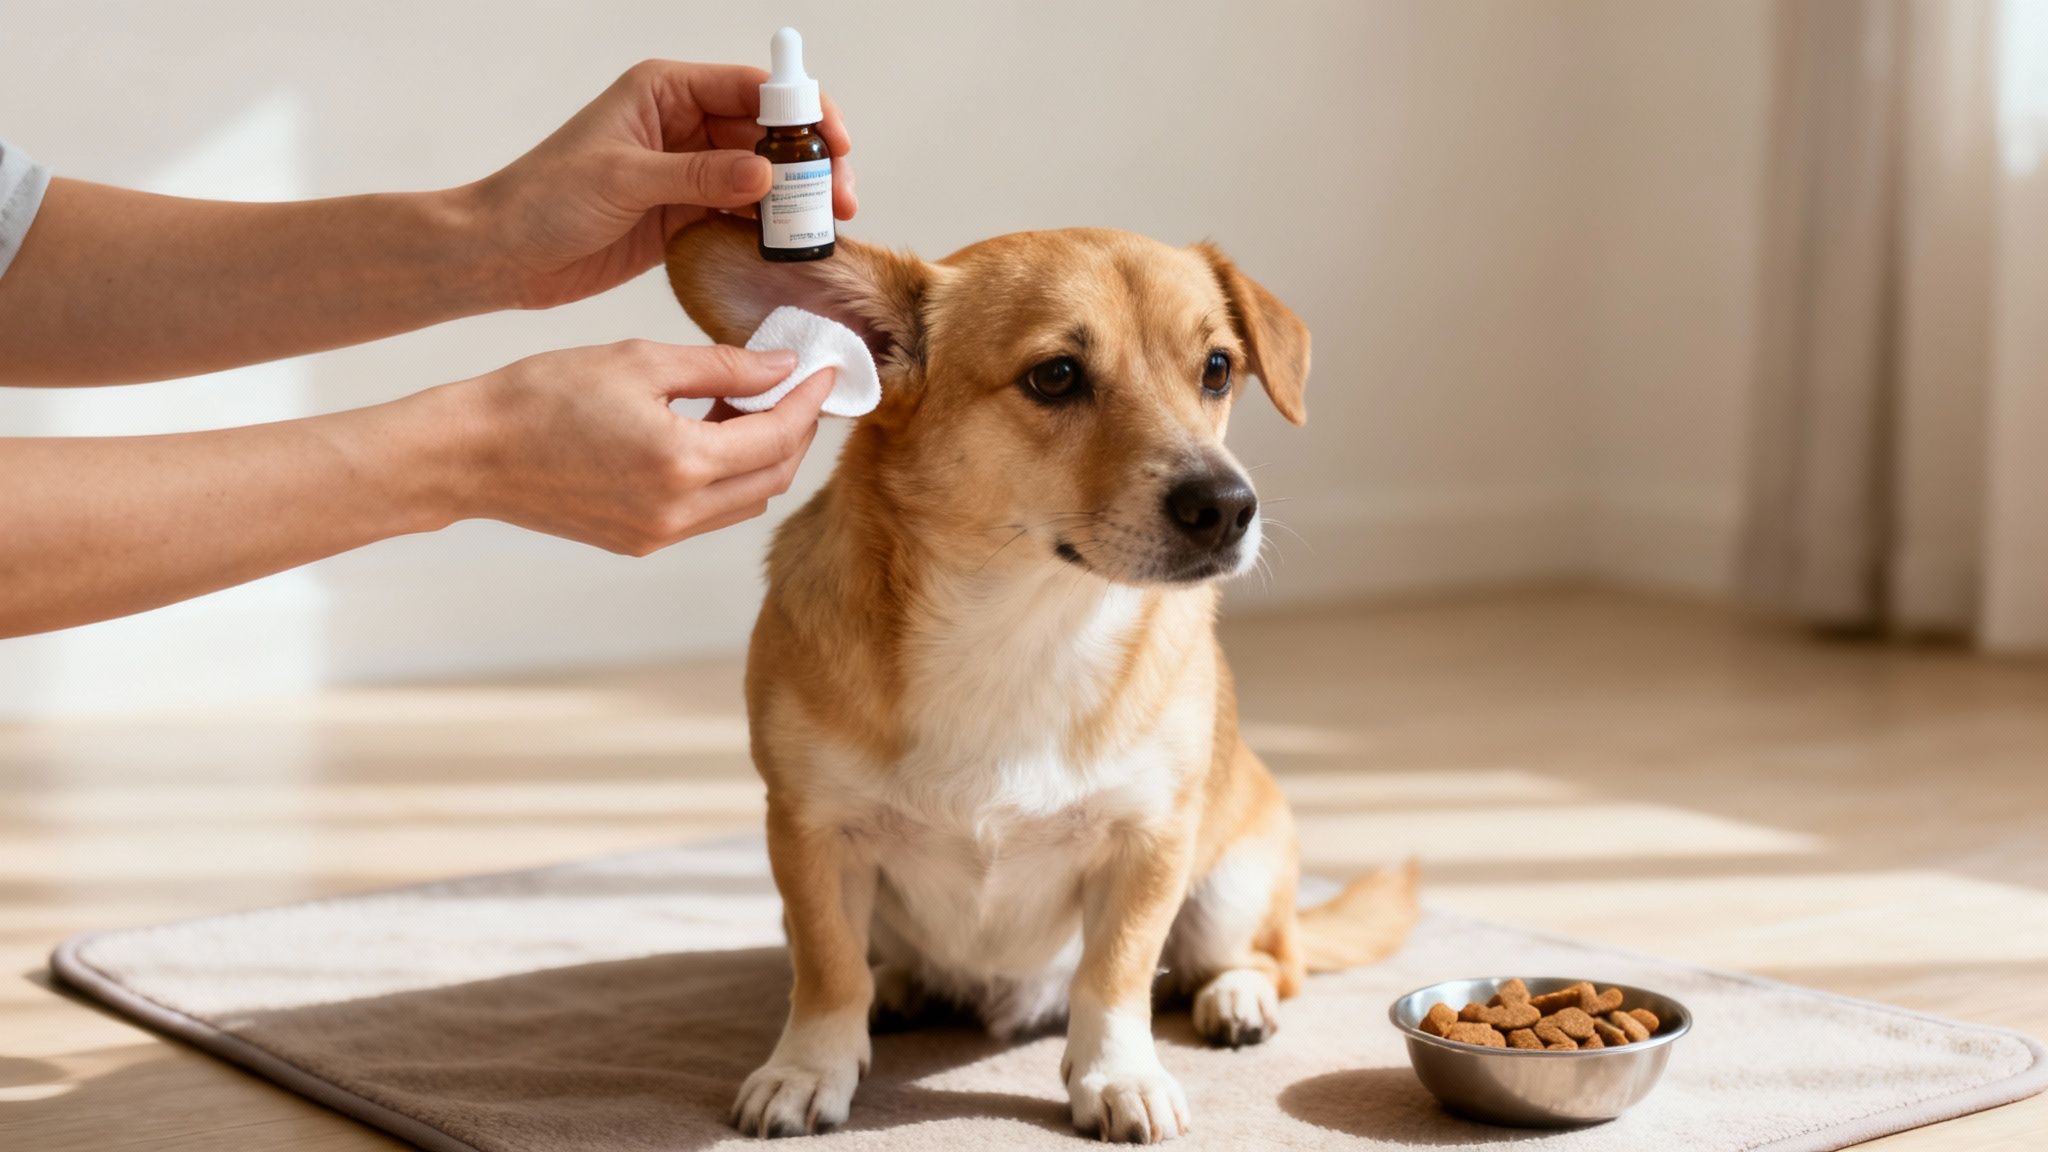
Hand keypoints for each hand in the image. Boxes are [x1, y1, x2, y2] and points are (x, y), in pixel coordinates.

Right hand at [444, 340, 831, 554]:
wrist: (472, 453)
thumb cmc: (543, 395)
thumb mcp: (639, 360)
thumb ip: (723, 365)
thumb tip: (783, 367)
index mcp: (682, 463)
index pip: (779, 436)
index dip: (809, 401)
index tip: (826, 370)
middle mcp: (678, 512)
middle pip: (774, 477)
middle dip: (796, 430)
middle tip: (796, 385)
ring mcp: (659, 536)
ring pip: (746, 501)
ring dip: (763, 456)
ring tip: (749, 402)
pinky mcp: (639, 543)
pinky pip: (709, 513)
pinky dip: (726, 476)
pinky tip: (710, 432)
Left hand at [470, 60, 856, 309]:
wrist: (504, 254)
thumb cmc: (543, 200)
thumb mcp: (624, 180)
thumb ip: (697, 176)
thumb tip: (765, 176)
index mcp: (666, 92)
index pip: (752, 89)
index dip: (803, 113)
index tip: (836, 146)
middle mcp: (684, 126)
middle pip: (768, 135)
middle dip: (810, 165)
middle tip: (840, 204)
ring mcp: (688, 172)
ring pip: (762, 179)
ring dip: (796, 203)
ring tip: (826, 233)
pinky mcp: (686, 216)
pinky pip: (742, 217)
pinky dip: (769, 232)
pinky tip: (792, 250)